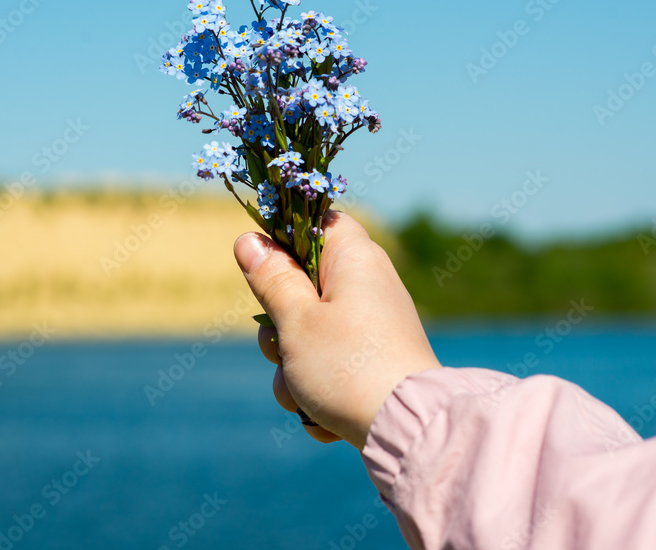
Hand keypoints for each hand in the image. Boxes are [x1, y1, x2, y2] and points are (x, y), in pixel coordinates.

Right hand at [234, 210, 439, 448]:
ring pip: (310, 333)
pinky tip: (322, 416)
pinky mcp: (374, 362)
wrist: (405, 430)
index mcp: (355, 259)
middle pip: (303, 286)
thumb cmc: (347, 366)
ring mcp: (373, 326)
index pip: (316, 223)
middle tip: (282, 347)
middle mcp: (368, 285)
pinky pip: (330, 364)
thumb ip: (271, 278)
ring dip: (293, 368)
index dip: (285, 240)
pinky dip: (318, 389)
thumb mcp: (296, 320)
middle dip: (280, 327)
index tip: (265, 273)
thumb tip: (250, 239)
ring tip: (303, 392)